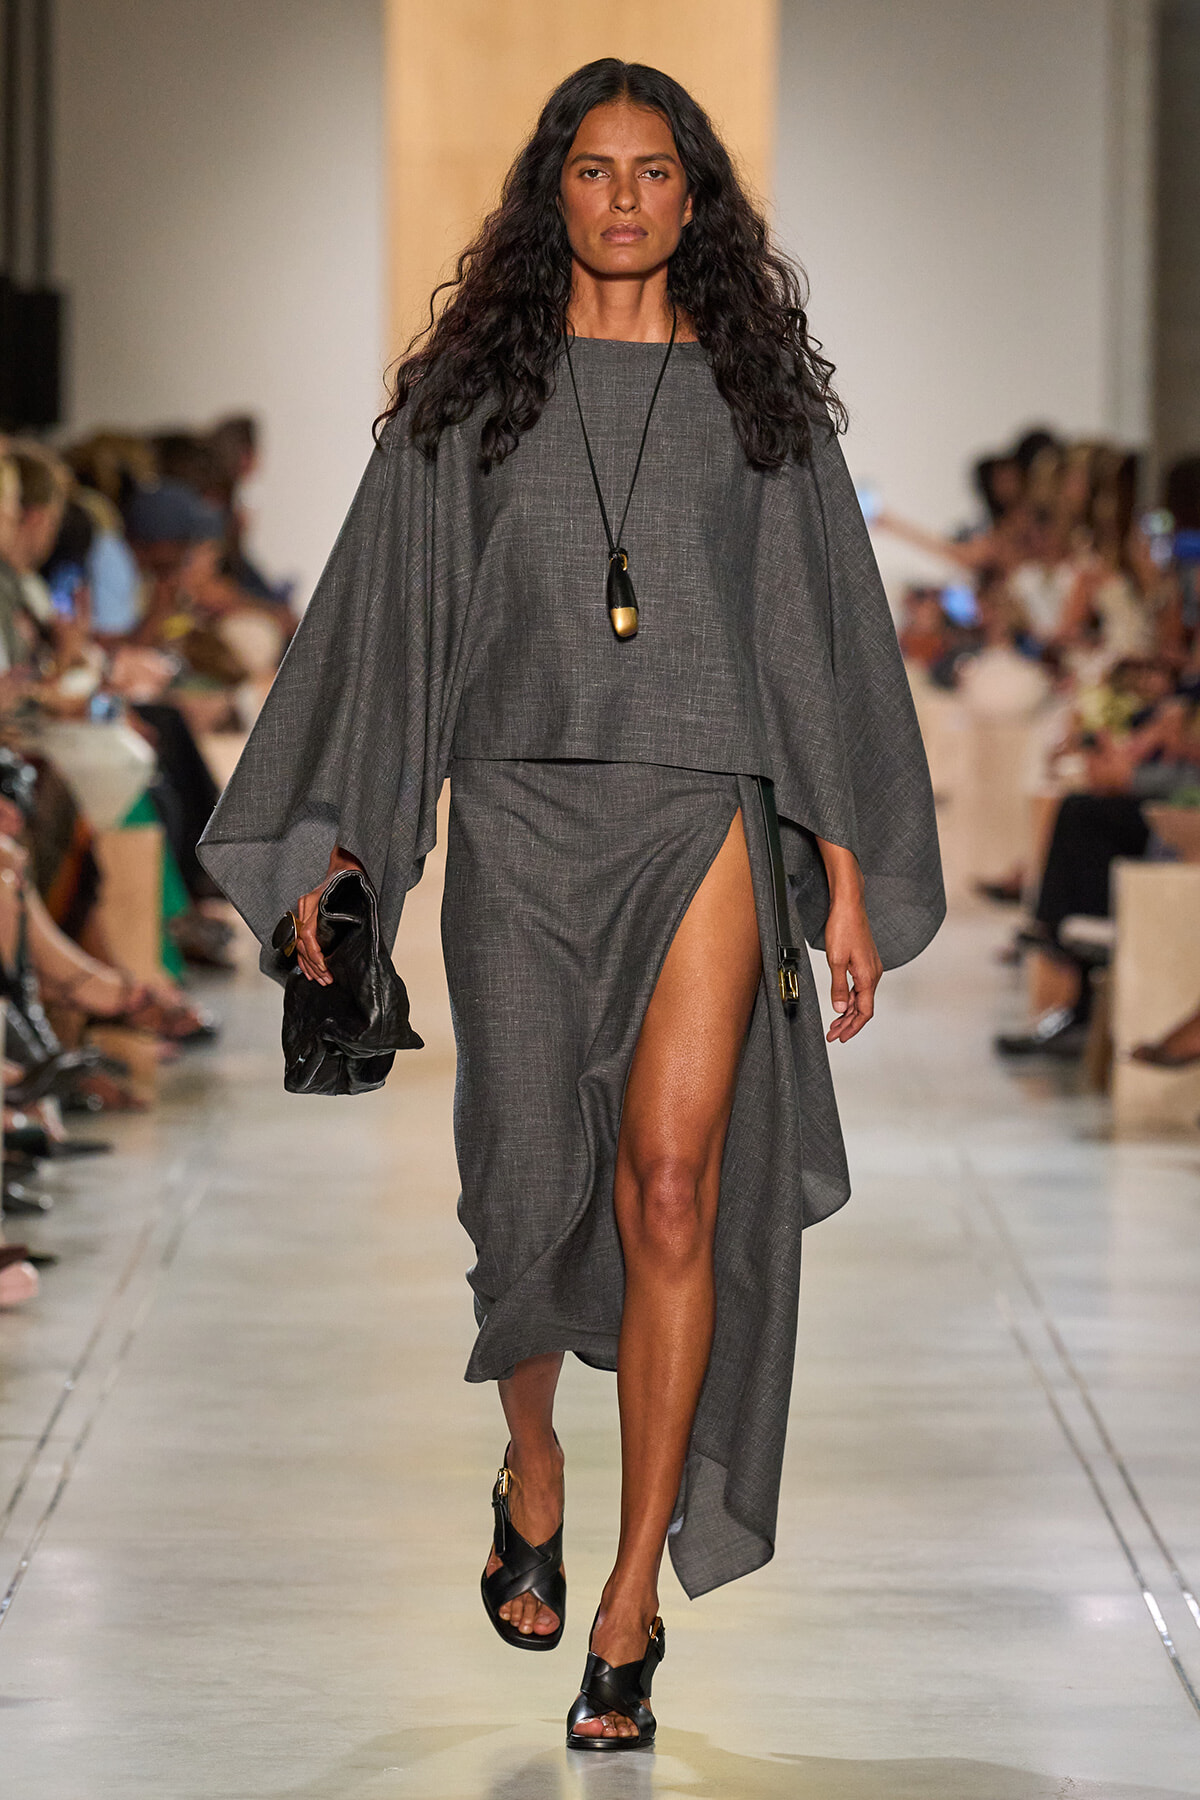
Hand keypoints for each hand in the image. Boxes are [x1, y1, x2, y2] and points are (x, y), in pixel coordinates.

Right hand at [294, 847, 364, 984]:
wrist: (344, 866)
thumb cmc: (352, 880)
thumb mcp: (354, 896)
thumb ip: (349, 917)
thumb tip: (355, 940)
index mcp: (314, 903)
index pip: (308, 934)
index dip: (315, 953)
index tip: (324, 967)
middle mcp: (305, 907)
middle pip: (302, 942)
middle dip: (313, 964)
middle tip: (326, 979)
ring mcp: (302, 910)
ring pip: (298, 944)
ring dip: (308, 964)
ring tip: (320, 979)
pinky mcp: (304, 915)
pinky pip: (300, 940)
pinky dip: (304, 956)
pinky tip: (309, 970)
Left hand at [823, 895, 881, 1043]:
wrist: (849, 906)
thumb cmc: (843, 927)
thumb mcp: (836, 960)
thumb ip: (837, 986)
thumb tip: (838, 1008)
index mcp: (868, 977)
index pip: (864, 1012)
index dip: (852, 1028)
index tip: (841, 1037)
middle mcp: (873, 974)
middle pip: (863, 1008)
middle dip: (848, 1024)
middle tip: (833, 1035)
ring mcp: (870, 968)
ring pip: (860, 998)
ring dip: (847, 1012)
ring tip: (834, 1024)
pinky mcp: (864, 962)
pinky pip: (859, 987)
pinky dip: (849, 998)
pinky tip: (840, 1003)